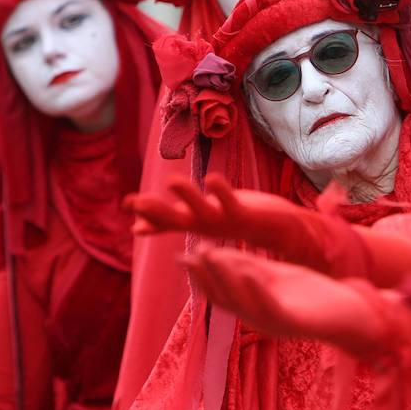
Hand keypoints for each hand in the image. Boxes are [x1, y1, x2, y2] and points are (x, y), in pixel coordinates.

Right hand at [127, 175, 307, 253]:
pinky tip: (212, 179)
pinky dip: (222, 192)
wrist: (283, 231)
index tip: (127, 206)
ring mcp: (225, 221)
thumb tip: (136, 228)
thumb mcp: (199, 219)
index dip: (147, 216)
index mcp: (196, 224)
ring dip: (188, 197)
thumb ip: (172, 220)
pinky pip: (230, 203)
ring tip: (172, 181)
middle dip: (156, 211)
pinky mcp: (244, 215)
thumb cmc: (238, 219)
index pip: (165, 221)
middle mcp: (207, 225)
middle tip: (134, 202)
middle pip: (176, 218)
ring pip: (202, 210)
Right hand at [183, 247, 394, 355]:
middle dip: (205, 276)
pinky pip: (269, 306)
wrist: (352, 314)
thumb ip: (247, 267)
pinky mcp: (294, 322)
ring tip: (211, 255)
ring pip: (241, 302)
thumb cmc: (315, 295)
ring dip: (224, 278)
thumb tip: (215, 253)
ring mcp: (274, 323)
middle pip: (223, 298)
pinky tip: (248, 271)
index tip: (182, 254)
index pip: (219, 291)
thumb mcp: (275, 276)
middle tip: (188, 254)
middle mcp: (258, 319)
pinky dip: (256, 289)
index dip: (200, 274)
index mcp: (252, 307)